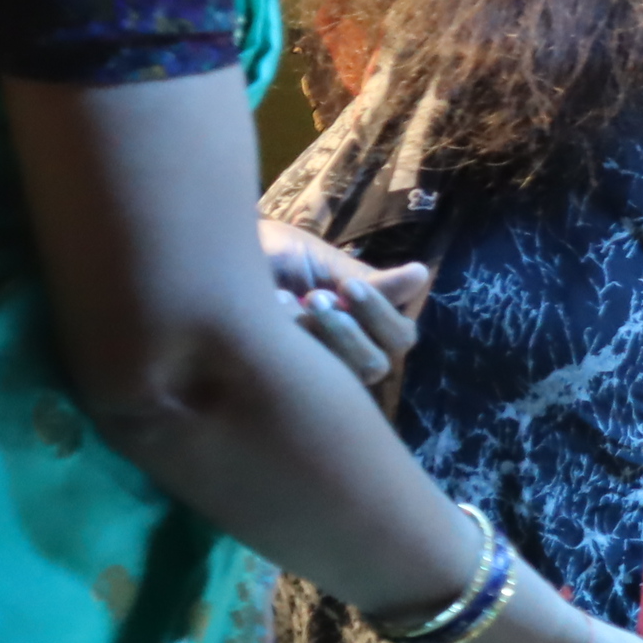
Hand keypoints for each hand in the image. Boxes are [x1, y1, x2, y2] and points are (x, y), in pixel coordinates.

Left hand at [260, 219, 430, 386]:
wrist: (221, 262)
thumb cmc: (280, 260)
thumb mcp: (326, 265)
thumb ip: (372, 281)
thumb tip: (422, 274)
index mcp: (369, 322)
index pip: (400, 337)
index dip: (380, 315)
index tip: (348, 286)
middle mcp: (351, 352)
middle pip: (378, 364)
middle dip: (348, 333)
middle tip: (315, 299)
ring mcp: (321, 371)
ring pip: (345, 378)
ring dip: (321, 343)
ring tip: (290, 305)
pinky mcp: (287, 382)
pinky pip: (304, 379)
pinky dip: (289, 347)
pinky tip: (269, 316)